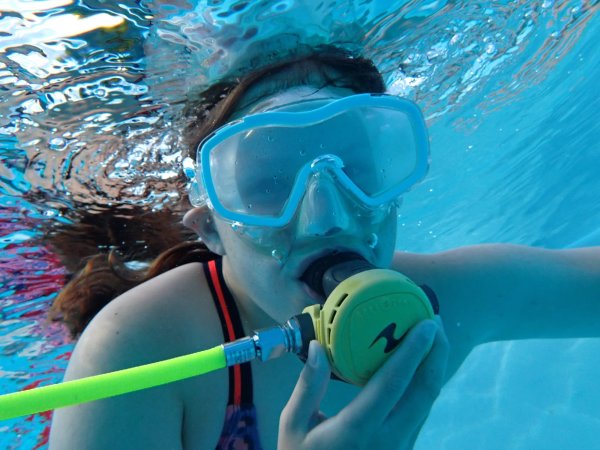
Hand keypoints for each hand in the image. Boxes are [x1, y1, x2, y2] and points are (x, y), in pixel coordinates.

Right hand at [278, 318, 448, 449]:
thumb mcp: (293, 426)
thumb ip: (307, 386)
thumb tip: (317, 347)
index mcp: (358, 430)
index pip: (393, 384)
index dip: (413, 351)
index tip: (426, 323)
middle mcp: (389, 439)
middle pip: (425, 391)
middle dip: (436, 352)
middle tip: (433, 320)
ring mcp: (401, 447)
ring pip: (427, 401)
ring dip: (434, 366)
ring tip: (430, 335)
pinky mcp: (405, 447)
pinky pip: (420, 409)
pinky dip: (424, 381)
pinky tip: (418, 363)